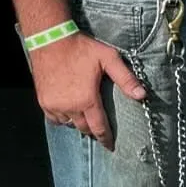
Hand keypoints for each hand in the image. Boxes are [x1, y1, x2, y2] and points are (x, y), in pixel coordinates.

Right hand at [30, 33, 145, 148]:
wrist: (50, 39)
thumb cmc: (82, 48)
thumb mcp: (109, 59)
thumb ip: (126, 79)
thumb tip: (143, 95)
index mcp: (86, 100)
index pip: (99, 127)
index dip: (106, 139)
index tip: (111, 147)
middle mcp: (69, 107)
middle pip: (84, 128)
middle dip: (93, 131)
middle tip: (101, 131)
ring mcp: (53, 105)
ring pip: (69, 124)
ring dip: (78, 124)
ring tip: (87, 120)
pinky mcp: (42, 100)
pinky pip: (54, 119)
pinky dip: (63, 119)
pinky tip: (69, 113)